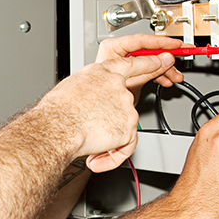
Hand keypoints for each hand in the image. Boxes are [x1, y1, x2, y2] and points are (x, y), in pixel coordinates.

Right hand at [32, 53, 174, 170]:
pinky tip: (97, 159)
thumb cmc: (56, 111)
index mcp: (102, 72)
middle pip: (131, 98)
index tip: (162, 60)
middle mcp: (117, 86)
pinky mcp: (128, 127)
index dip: (149, 62)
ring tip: (88, 144)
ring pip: (126, 125)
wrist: (56, 128)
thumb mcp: (72, 86)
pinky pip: (126, 146)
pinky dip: (112, 156)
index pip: (132, 63)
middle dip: (125, 109)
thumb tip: (90, 97)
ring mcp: (126, 106)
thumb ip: (90, 88)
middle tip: (119, 111)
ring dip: (109, 139)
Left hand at [95, 34, 185, 91]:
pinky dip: (158, 76)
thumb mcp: (131, 79)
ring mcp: (125, 62)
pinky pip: (147, 70)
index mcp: (113, 47)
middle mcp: (119, 52)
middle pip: (149, 52)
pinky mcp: (130, 72)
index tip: (176, 44)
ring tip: (175, 77)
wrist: (97, 109)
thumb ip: (149, 68)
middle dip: (166, 60)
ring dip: (165, 70)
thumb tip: (166, 59)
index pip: (142, 40)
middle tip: (180, 60)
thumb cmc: (102, 93)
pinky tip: (166, 81)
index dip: (161, 43)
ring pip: (151, 62)